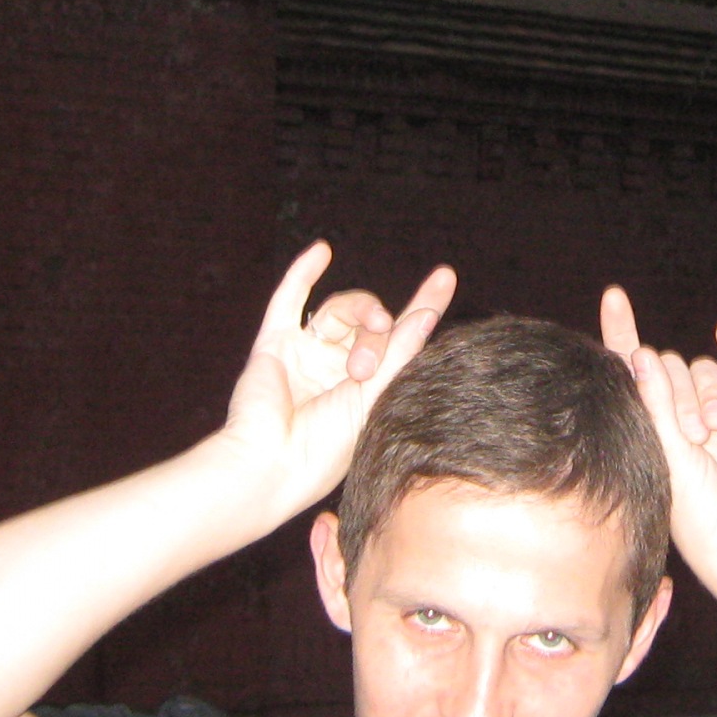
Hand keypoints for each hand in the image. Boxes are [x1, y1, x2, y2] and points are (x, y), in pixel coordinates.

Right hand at [221, 242, 453, 515]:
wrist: (272, 464)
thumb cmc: (328, 447)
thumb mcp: (376, 398)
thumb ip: (401, 352)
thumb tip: (427, 313)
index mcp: (369, 387)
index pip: (402, 336)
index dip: (423, 306)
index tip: (445, 276)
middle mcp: (338, 368)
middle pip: (372, 321)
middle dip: (377, 335)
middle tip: (365, 370)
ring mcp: (307, 354)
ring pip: (340, 310)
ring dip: (355, 318)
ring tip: (353, 362)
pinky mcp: (274, 346)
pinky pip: (289, 300)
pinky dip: (304, 273)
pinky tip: (323, 251)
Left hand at [600, 286, 716, 588]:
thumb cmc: (694, 514)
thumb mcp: (665, 456)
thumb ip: (654, 404)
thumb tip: (639, 350)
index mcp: (646, 427)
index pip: (629, 369)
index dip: (621, 331)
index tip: (614, 295)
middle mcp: (677, 416)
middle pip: (669, 366)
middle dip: (678, 393)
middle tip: (693, 436)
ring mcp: (715, 416)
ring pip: (703, 370)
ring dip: (707, 392)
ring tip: (715, 430)